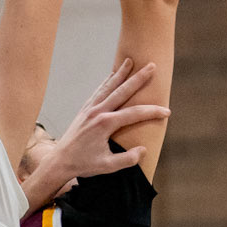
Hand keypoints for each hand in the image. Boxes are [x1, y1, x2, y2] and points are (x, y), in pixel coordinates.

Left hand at [21, 59, 168, 207]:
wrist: (60, 161)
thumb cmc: (83, 164)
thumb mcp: (107, 166)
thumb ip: (127, 159)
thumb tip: (143, 150)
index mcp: (105, 124)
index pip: (134, 114)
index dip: (152, 112)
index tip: (167, 112)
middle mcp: (97, 112)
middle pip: (122, 91)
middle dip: (138, 78)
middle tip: (151, 66)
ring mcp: (90, 109)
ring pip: (108, 87)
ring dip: (120, 73)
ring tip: (129, 61)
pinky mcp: (84, 110)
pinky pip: (98, 92)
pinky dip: (106, 82)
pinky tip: (112, 75)